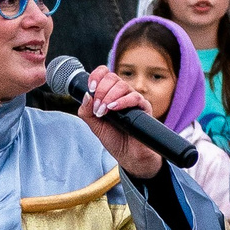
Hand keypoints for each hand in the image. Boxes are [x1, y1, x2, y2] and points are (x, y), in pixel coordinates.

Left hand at [78, 63, 164, 179]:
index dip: (96, 76)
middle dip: (101, 90)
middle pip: (112, 77)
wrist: (128, 155)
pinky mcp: (143, 107)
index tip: (91, 88)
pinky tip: (113, 108)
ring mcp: (133, 99)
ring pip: (122, 85)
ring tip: (104, 111)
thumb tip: (86, 95)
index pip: (104, 74)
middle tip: (97, 108)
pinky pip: (135, 97)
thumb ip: (86, 111)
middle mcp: (121, 93)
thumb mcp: (94, 125)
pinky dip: (122, 101)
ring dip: (109, 96)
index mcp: (109, 93)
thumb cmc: (113, 138)